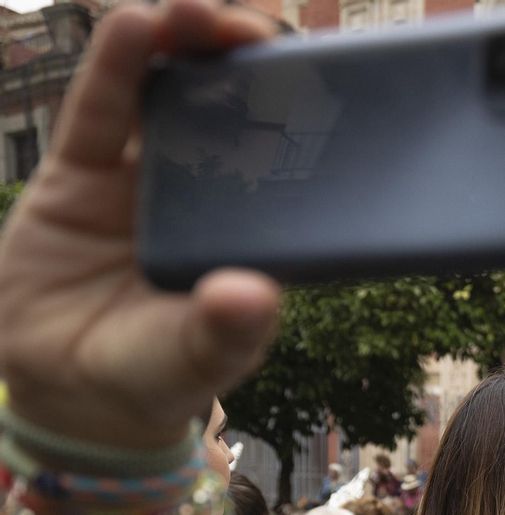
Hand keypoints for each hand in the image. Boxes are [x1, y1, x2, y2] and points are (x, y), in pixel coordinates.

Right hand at [0, 0, 281, 449]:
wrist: (69, 390)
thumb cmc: (157, 375)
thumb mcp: (196, 361)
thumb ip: (225, 332)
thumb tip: (255, 295)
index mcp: (256, 228)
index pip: (293, 156)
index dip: (312, 109)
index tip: (339, 67)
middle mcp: (208, 190)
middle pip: (237, 107)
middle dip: (252, 60)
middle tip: (270, 27)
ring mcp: (144, 174)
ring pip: (169, 92)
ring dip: (186, 44)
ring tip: (198, 12)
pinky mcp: (81, 169)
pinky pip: (100, 109)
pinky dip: (116, 65)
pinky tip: (133, 24)